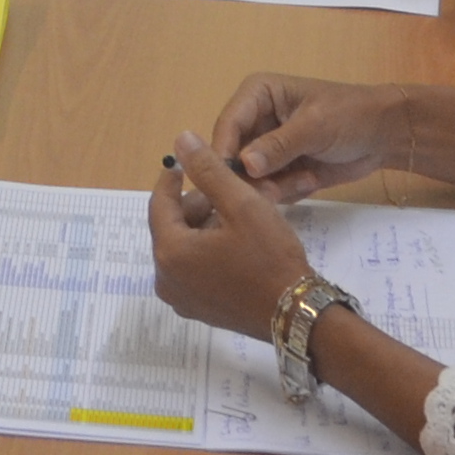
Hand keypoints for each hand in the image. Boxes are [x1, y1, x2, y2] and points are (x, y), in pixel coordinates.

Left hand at [149, 135, 316, 341]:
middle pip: (169, 228)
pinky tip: (233, 242)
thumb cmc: (268, 257)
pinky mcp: (198, 310)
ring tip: (233, 214)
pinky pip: (192, 270)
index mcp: (170, 253)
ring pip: (182, 249)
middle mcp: (166, 280)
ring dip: (201, 227)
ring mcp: (181, 299)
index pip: (158, 205)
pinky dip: (205, 251)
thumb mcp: (241, 205)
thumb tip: (181, 141)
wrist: (296, 313)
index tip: (183, 162)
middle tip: (222, 190)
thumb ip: (208, 171)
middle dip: (193, 205)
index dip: (171, 180)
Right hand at [207, 71, 406, 198]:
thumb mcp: (315, 126)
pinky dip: (288, 190)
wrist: (385, 135)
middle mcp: (255, 120)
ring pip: (249, 177)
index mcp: (257, 94)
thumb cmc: (351, 116)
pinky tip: (311, 180)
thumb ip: (278, 146)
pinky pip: (268, 188)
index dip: (223, 152)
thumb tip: (244, 165)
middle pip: (232, 155)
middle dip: (253, 177)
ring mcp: (267, 148)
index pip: (228, 124)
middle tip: (275, 190)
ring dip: (275, 185)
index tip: (225, 181)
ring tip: (306, 179)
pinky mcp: (280, 169)